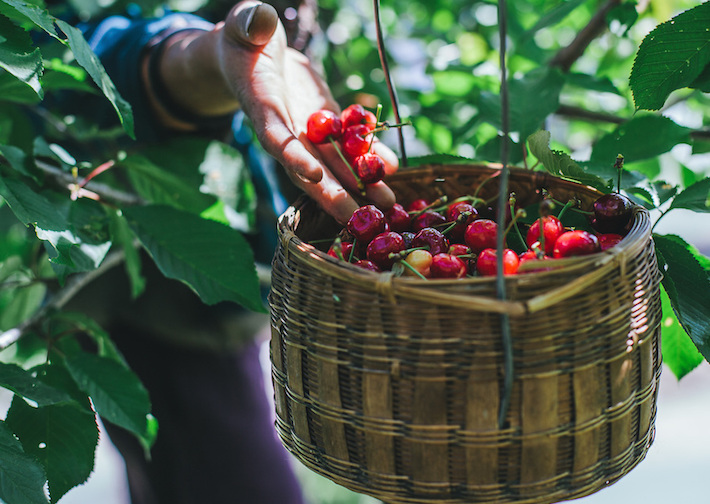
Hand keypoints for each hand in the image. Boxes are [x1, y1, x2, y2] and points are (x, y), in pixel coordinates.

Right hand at [150, 1, 399, 223]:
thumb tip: (258, 18)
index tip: (313, 175)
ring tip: (387, 206)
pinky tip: (392, 170)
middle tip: (356, 218)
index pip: (275, 137)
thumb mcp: (244, 26)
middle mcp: (285, 129)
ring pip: (333, 166)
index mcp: (261, 106)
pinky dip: (369, 159)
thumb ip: (249, 24)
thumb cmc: (245, 37)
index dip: (293, 157)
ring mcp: (308, 132)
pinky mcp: (326, 127)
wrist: (257, 55)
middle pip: (307, 168)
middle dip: (332, 194)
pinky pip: (347, 147)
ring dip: (359, 187)